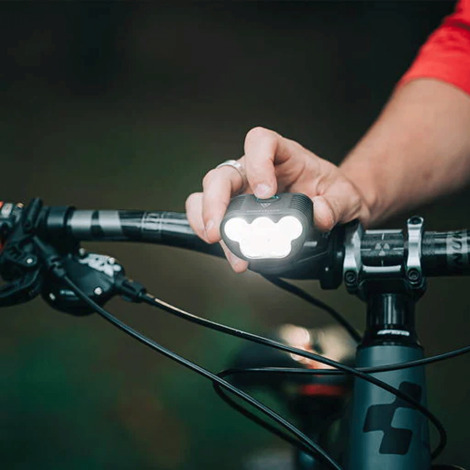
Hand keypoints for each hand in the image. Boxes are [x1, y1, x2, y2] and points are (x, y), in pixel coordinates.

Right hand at [186, 127, 371, 271]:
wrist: (332, 210)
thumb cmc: (334, 195)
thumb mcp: (345, 198)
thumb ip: (334, 205)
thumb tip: (318, 215)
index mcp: (283, 157)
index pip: (260, 142)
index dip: (258, 162)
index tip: (266, 193)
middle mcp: (255, 171)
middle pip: (223, 173)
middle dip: (216, 201)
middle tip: (221, 229)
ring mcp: (242, 191)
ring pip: (207, 195)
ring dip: (206, 219)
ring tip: (218, 242)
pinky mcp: (236, 212)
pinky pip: (209, 216)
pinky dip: (208, 231)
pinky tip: (225, 249)